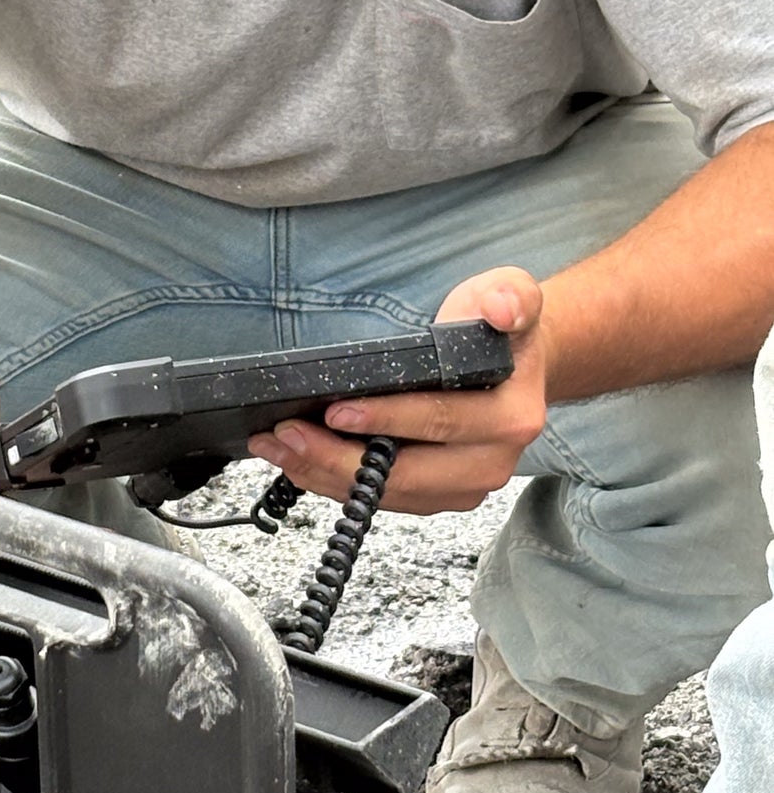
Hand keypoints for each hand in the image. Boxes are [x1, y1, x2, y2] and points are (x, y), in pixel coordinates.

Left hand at [247, 268, 547, 515]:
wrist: (515, 366)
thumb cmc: (498, 332)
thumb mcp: (511, 295)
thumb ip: (511, 296)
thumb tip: (500, 308)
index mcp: (509, 417)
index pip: (440, 421)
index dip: (386, 418)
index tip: (336, 410)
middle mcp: (489, 462)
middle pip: (405, 473)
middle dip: (336, 457)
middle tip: (286, 434)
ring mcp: (462, 486)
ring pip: (386, 493)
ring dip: (324, 473)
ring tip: (276, 445)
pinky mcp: (435, 496)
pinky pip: (380, 498)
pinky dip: (333, 481)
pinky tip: (297, 460)